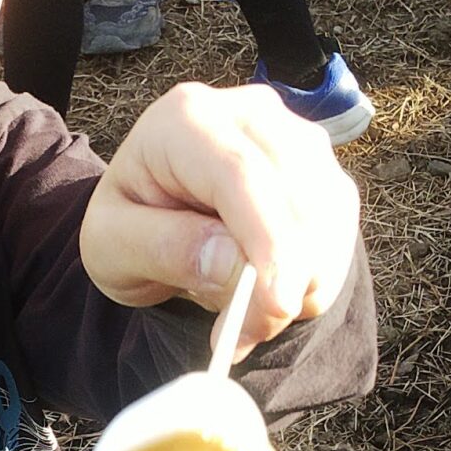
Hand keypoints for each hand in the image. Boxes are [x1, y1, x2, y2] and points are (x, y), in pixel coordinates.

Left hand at [79, 80, 360, 351]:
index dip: (268, 241)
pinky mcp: (322, 171)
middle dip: (283, 278)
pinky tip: (268, 298)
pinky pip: (338, 233)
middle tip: (241, 335)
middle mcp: (251, 115)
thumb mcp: (112, 243)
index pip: (241, 174)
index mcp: (187, 119)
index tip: (278, 305)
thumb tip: (236, 266)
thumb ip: (166, 249)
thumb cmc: (130, 221)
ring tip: (242, 318)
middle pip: (296, 195)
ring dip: (299, 284)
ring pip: (328, 217)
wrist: (156, 208)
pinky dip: (312, 280)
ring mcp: (296, 138)